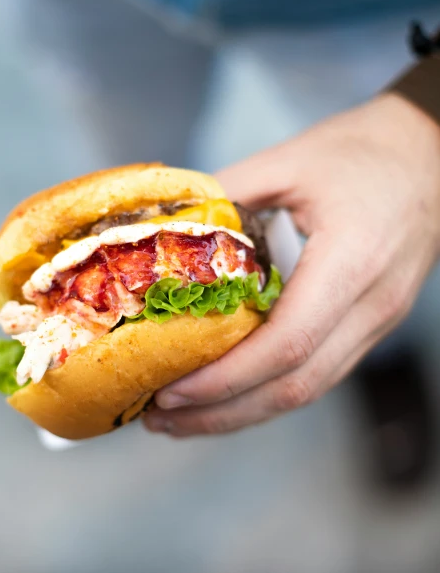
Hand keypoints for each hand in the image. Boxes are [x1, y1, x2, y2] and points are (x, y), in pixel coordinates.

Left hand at [144, 93, 439, 436]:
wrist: (431, 154)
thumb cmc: (365, 152)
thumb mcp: (290, 159)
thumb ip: (227, 193)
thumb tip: (165, 225)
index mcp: (353, 260)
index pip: (288, 342)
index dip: (225, 378)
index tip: (171, 390)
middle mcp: (371, 305)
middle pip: (296, 385)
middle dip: (222, 413)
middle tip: (159, 419)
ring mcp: (377, 322)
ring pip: (309, 390)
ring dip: (242, 413)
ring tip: (181, 420)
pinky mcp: (370, 326)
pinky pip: (318, 373)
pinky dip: (267, 392)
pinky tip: (227, 394)